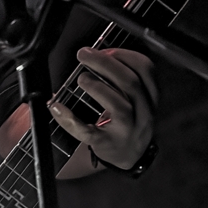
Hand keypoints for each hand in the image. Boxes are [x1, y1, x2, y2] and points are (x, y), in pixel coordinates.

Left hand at [49, 47, 156, 171]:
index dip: (125, 55)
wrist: (127, 157)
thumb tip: (96, 55)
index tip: (106, 50)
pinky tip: (57, 108)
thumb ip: (122, 79)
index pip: (146, 70)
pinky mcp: (106, 144)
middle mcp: (144, 114)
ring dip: (97, 87)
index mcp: (150, 98)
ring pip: (117, 106)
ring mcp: (127, 132)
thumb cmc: (127, 121)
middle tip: (84, 55)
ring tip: (82, 78)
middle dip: (106, 64)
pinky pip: (87, 131)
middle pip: (130, 84)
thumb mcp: (135, 99)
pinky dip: (69, 119)